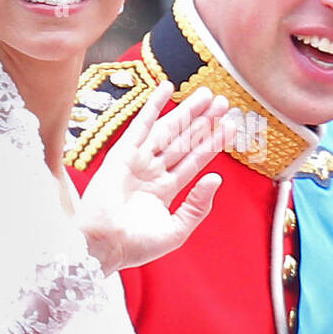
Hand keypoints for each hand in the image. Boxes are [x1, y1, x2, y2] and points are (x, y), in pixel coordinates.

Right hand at [75, 82, 233, 274]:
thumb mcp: (176, 230)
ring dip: (186, 111)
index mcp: (165, 190)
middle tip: (222, 102)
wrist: (102, 245)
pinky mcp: (122, 154)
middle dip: (203, 121)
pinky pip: (141, 124)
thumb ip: (197, 206)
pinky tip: (166, 88)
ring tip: (206, 94)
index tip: (229, 126)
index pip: (194, 160)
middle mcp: (152, 172)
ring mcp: (138, 161)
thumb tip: (216, 178)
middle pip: (184, 140)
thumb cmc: (134, 245)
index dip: (212, 143)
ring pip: (168, 130)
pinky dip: (153, 105)